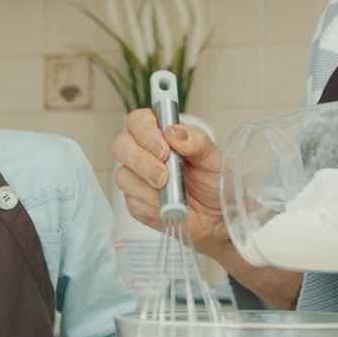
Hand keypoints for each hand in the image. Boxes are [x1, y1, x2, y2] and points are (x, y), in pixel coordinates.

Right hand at [110, 107, 230, 258]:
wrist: (216, 215)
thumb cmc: (213, 181)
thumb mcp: (213, 158)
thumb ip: (196, 141)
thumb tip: (173, 132)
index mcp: (160, 134)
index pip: (138, 121)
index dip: (145, 132)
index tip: (164, 149)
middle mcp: (143, 152)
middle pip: (121, 145)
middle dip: (140, 161)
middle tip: (163, 175)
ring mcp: (136, 177)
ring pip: (123, 175)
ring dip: (146, 186)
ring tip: (172, 195)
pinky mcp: (135, 201)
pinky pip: (131, 201)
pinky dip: (151, 205)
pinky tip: (167, 206)